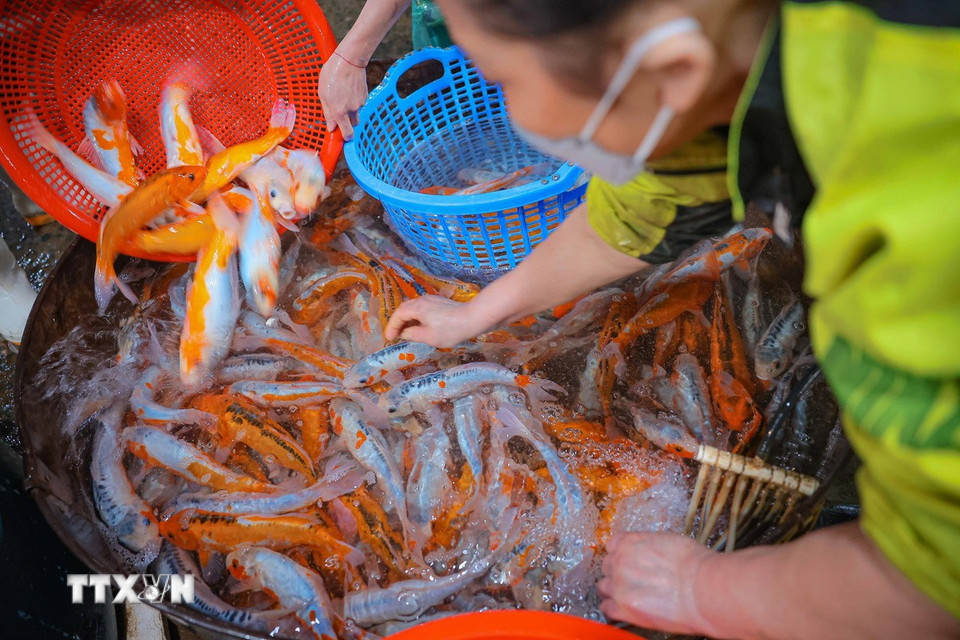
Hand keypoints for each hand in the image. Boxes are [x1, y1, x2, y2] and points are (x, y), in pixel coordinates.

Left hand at [317, 52, 368, 140]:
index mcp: (339, 111)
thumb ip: (327, 113)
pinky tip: (349, 90)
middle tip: (340, 113)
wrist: (349, 60)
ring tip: (343, 96)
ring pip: (357, 113)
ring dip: (351, 111)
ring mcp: (360, 103)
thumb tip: (331, 127)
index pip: (348, 134)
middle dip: (347, 123)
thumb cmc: (332, 74)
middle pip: (353, 125)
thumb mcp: (323, 93)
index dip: (345, 137)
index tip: (341, 134)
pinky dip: (355, 101)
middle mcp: (352, 110)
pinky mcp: (365, 96)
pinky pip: (360, 104)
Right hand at [384, 296, 487, 347]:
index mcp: (417, 307)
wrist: (473, 318)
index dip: (391, 327)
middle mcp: (422, 300)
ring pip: (413, 308)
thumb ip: (413, 335)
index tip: (389, 338)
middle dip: (397, 322)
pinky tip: (420, 327)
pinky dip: (416, 317)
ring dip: (407, 319)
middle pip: (404, 309)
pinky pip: (422, 308)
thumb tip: (404, 333)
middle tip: (395, 334)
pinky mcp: (439, 303)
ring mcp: (432, 300)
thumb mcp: (428, 337)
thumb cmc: (450, 329)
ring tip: (406, 332)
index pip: (398, 315)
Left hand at [598, 532, 713, 635]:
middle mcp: (619, 562)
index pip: (612, 545)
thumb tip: (647, 552)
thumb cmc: (693, 564)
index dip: (620, 554)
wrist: (703, 588)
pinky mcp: (623, 609)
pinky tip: (624, 609)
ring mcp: (619, 586)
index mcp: (629, 542)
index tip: (626, 561)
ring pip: (603, 587)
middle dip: (617, 572)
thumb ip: (647, 545)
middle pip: (607, 566)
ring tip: (629, 596)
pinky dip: (613, 609)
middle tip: (632, 580)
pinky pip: (606, 609)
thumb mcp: (667, 540)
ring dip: (613, 591)